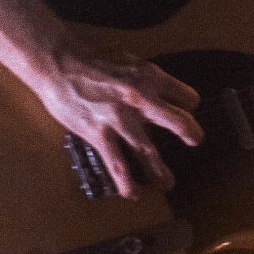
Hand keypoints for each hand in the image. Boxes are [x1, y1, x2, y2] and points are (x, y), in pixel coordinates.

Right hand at [27, 47, 202, 198]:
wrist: (59, 65)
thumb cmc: (93, 60)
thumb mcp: (130, 61)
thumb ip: (146, 80)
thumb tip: (159, 94)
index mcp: (151, 78)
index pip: (186, 97)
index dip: (188, 103)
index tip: (183, 108)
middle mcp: (141, 100)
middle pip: (179, 123)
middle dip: (191, 134)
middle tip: (195, 140)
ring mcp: (121, 120)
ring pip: (148, 152)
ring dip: (160, 171)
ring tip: (167, 183)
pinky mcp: (99, 135)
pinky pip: (117, 164)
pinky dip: (126, 183)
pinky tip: (132, 193)